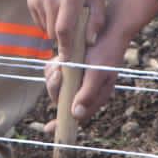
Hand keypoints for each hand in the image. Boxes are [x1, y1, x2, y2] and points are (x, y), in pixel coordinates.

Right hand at [28, 0, 104, 58]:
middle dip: (63, 39)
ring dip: (55, 29)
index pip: (64, 29)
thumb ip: (96, 19)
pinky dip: (48, 21)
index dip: (66, 47)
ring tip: (65, 16)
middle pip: (54, 33)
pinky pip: (40, 21)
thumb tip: (90, 42)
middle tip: (73, 35)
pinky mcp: (31, 1)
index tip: (67, 60)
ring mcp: (38, 0)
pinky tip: (55, 10)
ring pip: (46, 29)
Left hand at [43, 0, 157, 130]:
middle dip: (56, 88)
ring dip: (54, 76)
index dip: (62, 124)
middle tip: (59, 72)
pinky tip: (59, 59)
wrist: (108, 28)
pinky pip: (54, 73)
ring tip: (60, 63)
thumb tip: (75, 115)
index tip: (49, 129)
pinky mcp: (70, 68)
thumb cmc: (106, 51)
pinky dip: (53, 67)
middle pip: (61, 100)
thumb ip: (87, 94)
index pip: (77, 116)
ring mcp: (76, 79)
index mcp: (95, 96)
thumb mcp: (97, 73)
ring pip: (56, 86)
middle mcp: (84, 90)